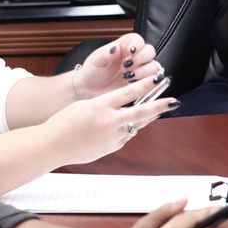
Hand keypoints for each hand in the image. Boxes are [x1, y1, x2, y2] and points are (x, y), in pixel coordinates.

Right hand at [45, 78, 170, 166]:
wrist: (52, 145)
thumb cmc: (64, 122)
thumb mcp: (85, 105)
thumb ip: (105, 105)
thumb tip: (121, 106)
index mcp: (101, 106)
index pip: (129, 93)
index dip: (146, 85)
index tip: (159, 79)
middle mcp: (109, 121)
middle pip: (141, 112)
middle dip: (160, 105)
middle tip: (175, 100)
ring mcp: (112, 137)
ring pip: (136, 126)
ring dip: (147, 117)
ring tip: (158, 109)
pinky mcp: (111, 147)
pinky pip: (125, 137)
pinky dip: (128, 130)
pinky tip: (126, 126)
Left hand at [71, 34, 164, 99]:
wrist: (88, 90)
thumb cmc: (91, 73)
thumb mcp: (95, 60)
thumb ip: (106, 52)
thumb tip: (116, 47)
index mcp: (123, 46)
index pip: (138, 39)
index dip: (137, 44)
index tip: (131, 51)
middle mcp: (133, 57)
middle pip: (150, 51)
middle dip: (141, 59)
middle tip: (127, 66)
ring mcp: (138, 70)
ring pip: (154, 66)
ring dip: (143, 72)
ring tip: (128, 77)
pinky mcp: (140, 83)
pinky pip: (152, 80)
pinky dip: (146, 82)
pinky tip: (132, 83)